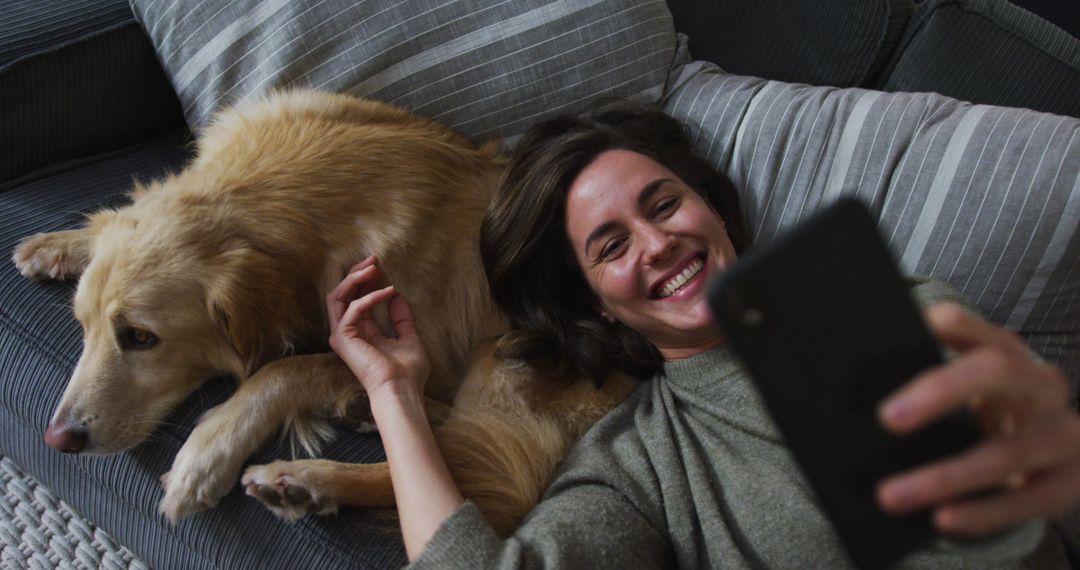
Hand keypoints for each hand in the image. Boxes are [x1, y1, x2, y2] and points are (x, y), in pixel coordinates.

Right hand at [327, 256, 429, 400]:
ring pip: (338, 296)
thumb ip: (402, 318)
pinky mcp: (342, 337)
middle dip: (357, 273)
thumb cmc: (408, 372)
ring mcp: (342, 335)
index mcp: (361, 334)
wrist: (402, 390)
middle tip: (374, 259)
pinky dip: (371, 296)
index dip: (367, 281)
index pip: (357, 300)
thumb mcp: (409, 337)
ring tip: (374, 266)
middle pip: (343, 294)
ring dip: (356, 278)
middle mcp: (347, 333)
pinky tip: (388, 291)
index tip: (380, 266)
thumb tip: (396, 295)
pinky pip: (353, 307)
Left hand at [875, 303, 1079, 535]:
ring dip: (945, 477)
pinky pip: (1029, 500)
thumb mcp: (960, 390)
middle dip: (941, 392)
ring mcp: (1062, 432)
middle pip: (996, 371)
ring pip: (1008, 452)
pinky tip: (942, 519)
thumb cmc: (985, 413)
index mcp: (1003, 351)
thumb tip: (851, 388)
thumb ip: (920, 380)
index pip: (962, 325)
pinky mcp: (1071, 479)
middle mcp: (1039, 384)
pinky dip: (983, 513)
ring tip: (891, 495)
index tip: (881, 340)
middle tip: (887, 418)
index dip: (930, 328)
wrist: (1048, 453)